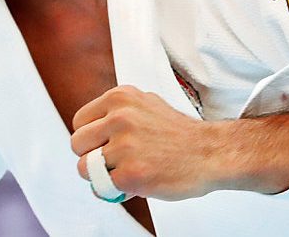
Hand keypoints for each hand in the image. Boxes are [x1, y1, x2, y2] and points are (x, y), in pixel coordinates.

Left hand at [71, 85, 220, 200]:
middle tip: (112, 162)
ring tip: (125, 172)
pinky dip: (116, 190)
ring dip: (102, 175)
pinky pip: (103, 187)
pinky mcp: (131, 173)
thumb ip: (119, 111)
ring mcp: (125, 146)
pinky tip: (136, 183)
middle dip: (91, 156)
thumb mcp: (147, 104)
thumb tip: (93, 128)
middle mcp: (120, 117)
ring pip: (85, 168)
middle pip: (77, 143)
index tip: (104, 145)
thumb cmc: (181, 134)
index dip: (90, 137)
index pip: (80, 121)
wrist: (211, 152)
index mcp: (121, 98)